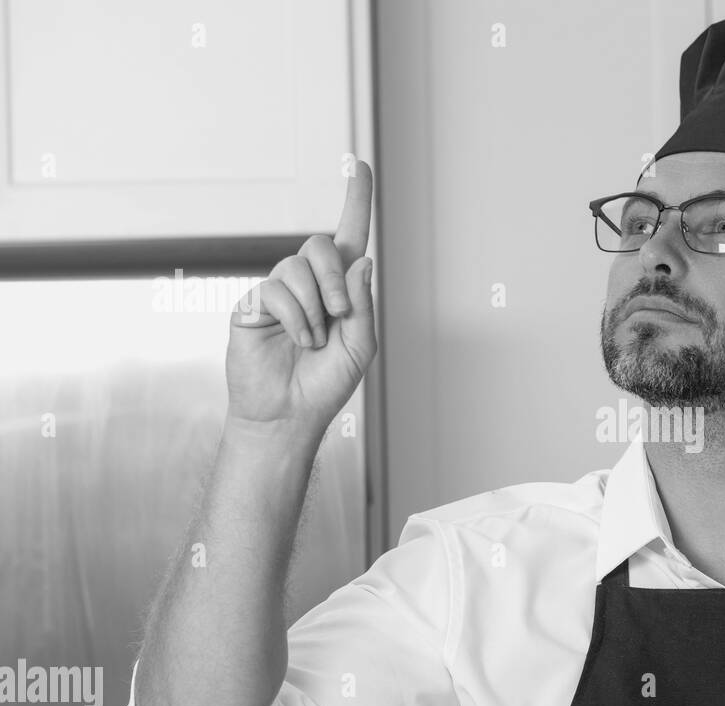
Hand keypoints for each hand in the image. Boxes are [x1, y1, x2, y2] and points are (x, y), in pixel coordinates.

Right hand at [225, 160, 376, 437]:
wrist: (289, 412)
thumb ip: (362, 304)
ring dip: (315, 309)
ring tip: (313, 341)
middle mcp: (308, 282)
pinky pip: (276, 292)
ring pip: (297, 267)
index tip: (360, 164)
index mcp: (340, 288)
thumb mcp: (359, 345)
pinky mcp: (253, 304)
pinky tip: (297, 341)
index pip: (349, 235)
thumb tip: (361, 260)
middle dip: (335, 280)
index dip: (355, 199)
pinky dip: (296, 320)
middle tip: (339, 316)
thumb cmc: (326, 382)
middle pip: (320, 245)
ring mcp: (278, 291)